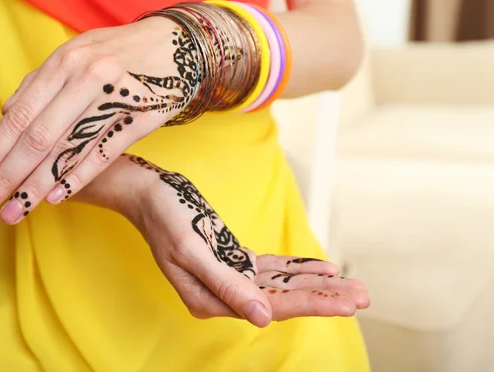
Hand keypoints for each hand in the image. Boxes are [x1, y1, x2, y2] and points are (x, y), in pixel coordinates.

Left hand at [0, 16, 202, 223]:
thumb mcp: (75, 54)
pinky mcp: (141, 116)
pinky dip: (80, 175)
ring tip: (15, 211)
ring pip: (69, 149)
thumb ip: (40, 83)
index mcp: (63, 63)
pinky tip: (59, 197)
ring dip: (38, 184)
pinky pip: (106, 151)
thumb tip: (6, 112)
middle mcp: (85, 78)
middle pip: (38, 137)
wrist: (176, 43)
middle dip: (7, 175)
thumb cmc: (120, 52)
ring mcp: (114, 98)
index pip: (19, 115)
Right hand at [126, 156, 369, 326]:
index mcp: (210, 300)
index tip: (347, 304)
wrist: (150, 194)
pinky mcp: (232, 259)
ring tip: (351, 285)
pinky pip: (271, 268)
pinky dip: (296, 267)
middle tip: (363, 297)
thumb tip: (263, 318)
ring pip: (280, 284)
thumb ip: (226, 285)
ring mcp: (230, 276)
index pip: (271, 306)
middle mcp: (222, 294)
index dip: (311, 304)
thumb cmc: (166, 217)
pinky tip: (321, 268)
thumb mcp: (192, 251)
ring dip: (315, 283)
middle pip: (282, 298)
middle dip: (323, 297)